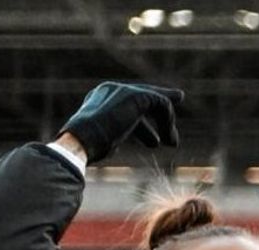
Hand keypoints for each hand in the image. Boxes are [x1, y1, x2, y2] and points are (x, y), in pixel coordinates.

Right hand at [57, 81, 183, 162]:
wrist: (80, 141)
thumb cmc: (87, 149)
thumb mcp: (103, 143)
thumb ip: (114, 138)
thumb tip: (125, 146)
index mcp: (99, 100)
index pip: (128, 104)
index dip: (146, 116)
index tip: (159, 134)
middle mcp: (110, 90)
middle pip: (143, 96)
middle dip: (161, 107)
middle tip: (178, 105)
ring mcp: (123, 91)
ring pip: (155, 101)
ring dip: (167, 123)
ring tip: (173, 143)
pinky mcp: (136, 96)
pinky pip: (161, 104)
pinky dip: (167, 122)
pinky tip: (167, 139)